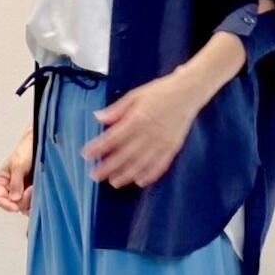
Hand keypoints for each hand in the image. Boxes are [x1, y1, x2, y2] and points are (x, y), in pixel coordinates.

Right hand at [0, 126, 33, 214]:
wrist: (41, 144)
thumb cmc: (26, 150)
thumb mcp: (18, 164)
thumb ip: (16, 182)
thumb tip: (15, 199)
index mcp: (2, 181)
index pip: (0, 199)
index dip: (7, 205)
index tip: (15, 208)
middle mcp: (11, 188)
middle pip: (14, 205)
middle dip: (23, 200)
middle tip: (31, 189)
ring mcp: (22, 192)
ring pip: (24, 206)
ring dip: (31, 200)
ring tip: (36, 186)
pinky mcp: (33, 193)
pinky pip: (34, 203)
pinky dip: (37, 199)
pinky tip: (40, 189)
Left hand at [80, 69, 205, 187]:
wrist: (189, 91)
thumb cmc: (160, 91)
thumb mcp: (135, 95)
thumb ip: (116, 110)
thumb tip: (98, 118)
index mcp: (138, 118)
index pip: (113, 137)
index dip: (98, 148)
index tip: (86, 155)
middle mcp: (149, 133)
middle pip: (125, 155)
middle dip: (108, 167)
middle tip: (95, 175)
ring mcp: (162, 142)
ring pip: (141, 164)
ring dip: (126, 175)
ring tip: (114, 182)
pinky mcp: (173, 147)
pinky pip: (160, 165)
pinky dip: (150, 175)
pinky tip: (139, 181)